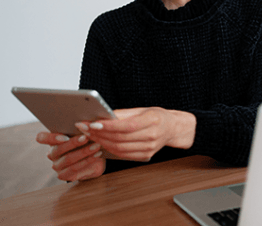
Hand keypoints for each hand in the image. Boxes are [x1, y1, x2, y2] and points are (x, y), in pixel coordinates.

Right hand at [36, 132, 105, 181]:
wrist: (95, 157)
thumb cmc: (87, 140)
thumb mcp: (83, 132)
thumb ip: (80, 127)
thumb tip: (85, 121)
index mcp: (52, 140)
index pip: (41, 138)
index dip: (51, 138)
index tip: (65, 137)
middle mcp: (52, 154)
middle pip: (58, 149)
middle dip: (74, 143)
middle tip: (86, 137)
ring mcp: (57, 166)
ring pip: (68, 159)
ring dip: (84, 152)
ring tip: (96, 145)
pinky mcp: (64, 175)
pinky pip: (75, 168)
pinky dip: (88, 160)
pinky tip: (97, 154)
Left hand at [75, 107, 195, 161]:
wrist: (172, 128)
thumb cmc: (157, 116)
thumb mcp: (143, 109)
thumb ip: (123, 113)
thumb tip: (103, 115)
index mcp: (153, 121)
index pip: (126, 126)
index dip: (108, 126)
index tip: (93, 123)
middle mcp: (152, 136)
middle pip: (120, 138)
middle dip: (99, 134)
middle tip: (84, 128)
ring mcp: (149, 149)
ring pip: (119, 148)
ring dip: (101, 142)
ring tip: (89, 135)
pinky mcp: (145, 156)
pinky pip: (123, 155)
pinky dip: (109, 150)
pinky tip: (101, 143)